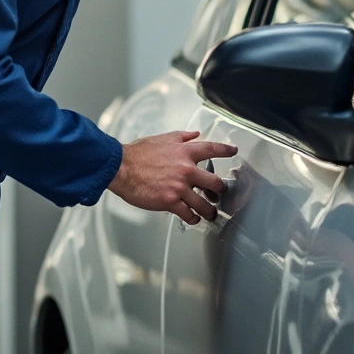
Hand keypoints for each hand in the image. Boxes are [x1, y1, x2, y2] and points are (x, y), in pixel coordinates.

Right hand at [108, 130, 232, 224]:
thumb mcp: (163, 138)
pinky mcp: (170, 202)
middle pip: (215, 183)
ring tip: (210, 213)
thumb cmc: (137, 154)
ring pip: (204, 204)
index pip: (212, 149)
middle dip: (220, 190)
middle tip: (219, 193)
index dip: (226, 151)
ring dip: (209, 210)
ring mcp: (179, 187)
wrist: (121, 167)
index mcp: (185, 152)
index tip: (233, 152)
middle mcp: (186, 169)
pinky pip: (188, 214)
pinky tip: (192, 218)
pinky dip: (192, 218)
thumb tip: (195, 134)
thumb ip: (182, 137)